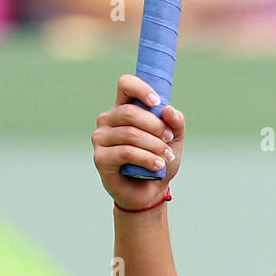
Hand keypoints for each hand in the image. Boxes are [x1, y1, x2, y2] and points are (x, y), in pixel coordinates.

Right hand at [92, 74, 185, 210]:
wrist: (151, 191)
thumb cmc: (159, 160)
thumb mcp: (174, 139)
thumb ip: (175, 122)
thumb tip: (168, 110)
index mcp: (124, 108)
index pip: (125, 84)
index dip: (141, 89)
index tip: (156, 102)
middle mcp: (108, 120)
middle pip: (130, 112)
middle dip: (155, 126)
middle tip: (168, 138)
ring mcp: (101, 138)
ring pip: (130, 134)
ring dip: (154, 145)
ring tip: (166, 156)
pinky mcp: (100, 158)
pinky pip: (125, 152)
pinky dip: (146, 158)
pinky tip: (158, 165)